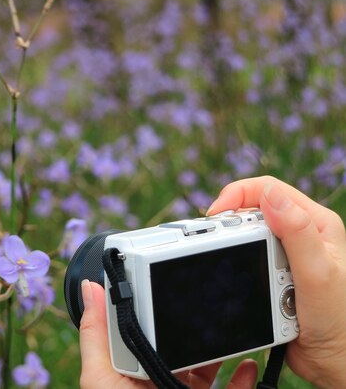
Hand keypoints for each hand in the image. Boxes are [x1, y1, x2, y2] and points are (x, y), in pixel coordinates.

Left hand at [79, 279, 258, 388]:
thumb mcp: (101, 380)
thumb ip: (95, 336)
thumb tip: (89, 287)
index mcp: (131, 373)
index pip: (145, 333)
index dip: (156, 311)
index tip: (168, 287)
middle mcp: (158, 381)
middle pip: (181, 350)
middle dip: (194, 331)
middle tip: (207, 309)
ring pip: (208, 369)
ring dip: (221, 350)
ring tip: (230, 331)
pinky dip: (242, 378)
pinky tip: (245, 365)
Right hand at [207, 176, 345, 388]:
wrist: (333, 360)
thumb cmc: (338, 320)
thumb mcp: (318, 273)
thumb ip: (297, 232)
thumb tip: (270, 195)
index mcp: (316, 222)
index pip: (268, 190)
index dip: (237, 195)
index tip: (215, 215)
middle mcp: (301, 233)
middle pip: (251, 210)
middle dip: (231, 224)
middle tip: (218, 242)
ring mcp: (285, 252)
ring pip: (245, 234)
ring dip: (235, 250)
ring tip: (240, 269)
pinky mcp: (272, 271)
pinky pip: (244, 258)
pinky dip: (238, 267)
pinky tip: (245, 281)